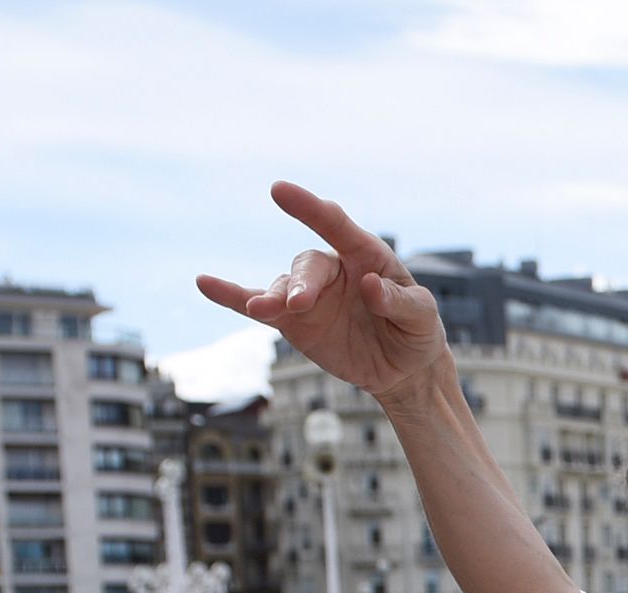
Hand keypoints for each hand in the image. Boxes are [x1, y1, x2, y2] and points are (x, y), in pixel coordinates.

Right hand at [196, 181, 448, 400]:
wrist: (403, 368)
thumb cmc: (416, 331)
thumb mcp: (422, 317)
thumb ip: (400, 301)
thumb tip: (369, 285)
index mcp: (367, 256)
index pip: (337, 225)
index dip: (310, 208)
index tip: (279, 191)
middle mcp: (333, 269)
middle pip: (307, 265)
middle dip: (302, 282)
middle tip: (300, 303)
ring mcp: (309, 293)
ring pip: (282, 287)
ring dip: (271, 298)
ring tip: (264, 309)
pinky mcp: (292, 320)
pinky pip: (257, 305)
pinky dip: (232, 296)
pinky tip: (205, 284)